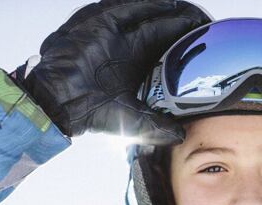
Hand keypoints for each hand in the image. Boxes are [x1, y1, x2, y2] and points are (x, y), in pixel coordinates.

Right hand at [17, 0, 211, 140]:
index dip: (180, 42)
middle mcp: (123, 47)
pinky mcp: (99, 25)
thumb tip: (181, 136)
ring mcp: (111, 34)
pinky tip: (167, 6)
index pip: (162, 48)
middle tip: (201, 22)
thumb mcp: (133, 121)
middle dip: (178, 24)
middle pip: (157, 28)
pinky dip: (146, 7)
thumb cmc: (91, 113)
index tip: (201, 39)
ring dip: (166, 12)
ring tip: (188, 11)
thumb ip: (157, 127)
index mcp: (132, 66)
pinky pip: (126, 9)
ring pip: (143, 15)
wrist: (60, 104)